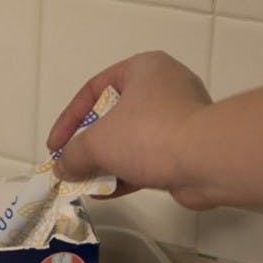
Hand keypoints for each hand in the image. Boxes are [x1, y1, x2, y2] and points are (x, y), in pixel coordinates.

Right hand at [47, 51, 211, 206]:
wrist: (208, 160)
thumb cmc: (149, 135)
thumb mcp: (98, 142)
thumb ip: (73, 155)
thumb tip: (62, 169)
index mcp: (143, 69)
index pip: (94, 89)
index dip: (68, 120)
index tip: (54, 147)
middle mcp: (163, 88)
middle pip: (113, 116)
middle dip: (89, 144)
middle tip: (71, 164)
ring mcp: (178, 119)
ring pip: (131, 140)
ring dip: (106, 163)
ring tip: (84, 183)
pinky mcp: (187, 148)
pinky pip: (148, 159)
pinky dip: (126, 174)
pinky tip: (105, 193)